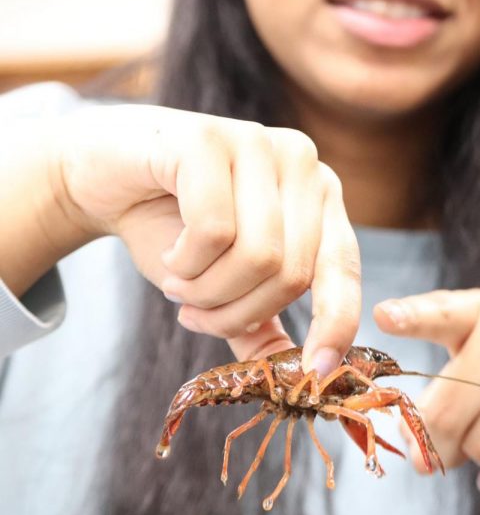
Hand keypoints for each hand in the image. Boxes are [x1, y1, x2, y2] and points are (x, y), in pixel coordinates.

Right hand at [57, 104, 359, 370]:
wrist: (102, 175)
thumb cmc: (170, 225)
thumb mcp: (221, 282)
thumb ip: (258, 322)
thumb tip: (296, 375)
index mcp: (318, 194)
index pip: (342, 266)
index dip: (336, 323)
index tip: (318, 372)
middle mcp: (300, 161)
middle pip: (292, 272)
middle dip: (236, 312)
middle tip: (194, 313)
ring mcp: (257, 142)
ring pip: (258, 256)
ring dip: (206, 291)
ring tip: (180, 282)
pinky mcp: (209, 138)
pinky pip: (214, 231)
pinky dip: (184, 261)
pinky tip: (169, 251)